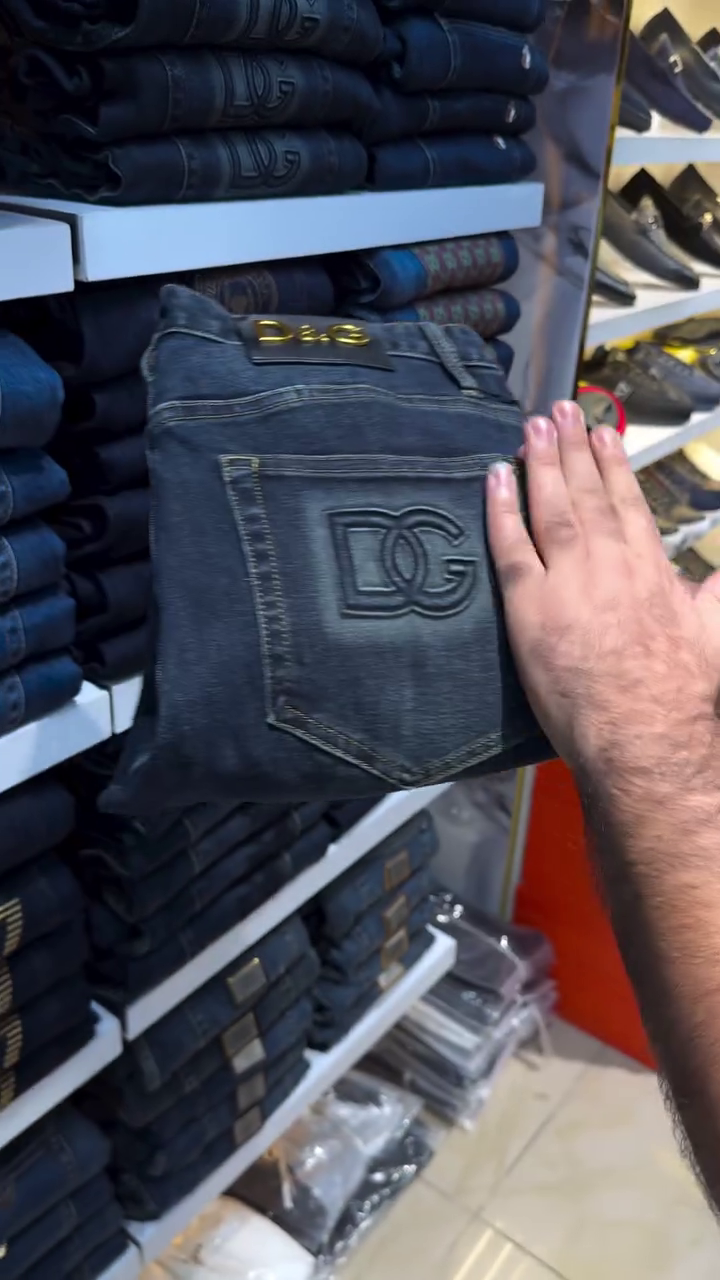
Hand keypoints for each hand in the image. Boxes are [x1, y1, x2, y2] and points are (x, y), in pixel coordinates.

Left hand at [486, 401, 719, 777]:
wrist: (645, 733)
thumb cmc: (680, 693)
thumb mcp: (715, 633)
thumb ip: (712, 596)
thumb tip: (714, 580)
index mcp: (649, 567)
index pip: (626, 502)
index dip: (611, 465)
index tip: (602, 434)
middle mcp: (608, 562)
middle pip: (585, 493)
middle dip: (571, 448)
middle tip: (559, 411)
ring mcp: (567, 580)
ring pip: (550, 507)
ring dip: (540, 463)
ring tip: (532, 427)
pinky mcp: (529, 605)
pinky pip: (509, 546)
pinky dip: (501, 508)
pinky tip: (495, 478)